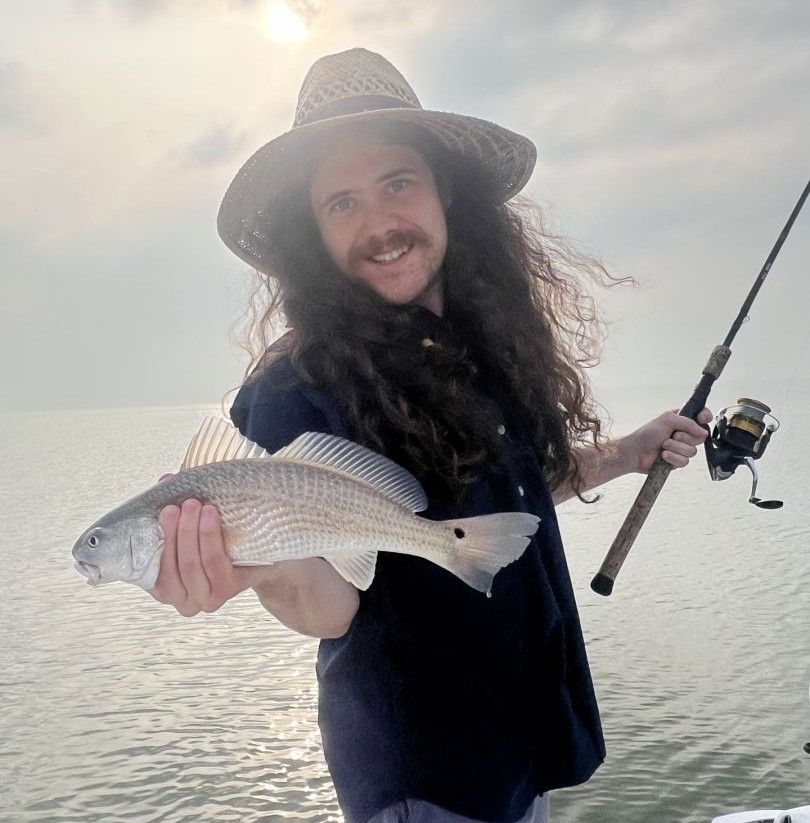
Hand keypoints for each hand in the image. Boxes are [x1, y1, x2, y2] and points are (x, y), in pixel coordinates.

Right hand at [149, 498, 273, 616]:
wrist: (258, 553)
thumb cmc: (215, 539)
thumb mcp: (190, 525)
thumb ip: (173, 508)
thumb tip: (165, 480)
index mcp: (164, 589)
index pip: (153, 569)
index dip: (159, 538)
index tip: (165, 508)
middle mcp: (183, 602)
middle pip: (174, 565)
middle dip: (177, 531)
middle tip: (183, 504)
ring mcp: (206, 599)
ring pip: (192, 564)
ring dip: (192, 532)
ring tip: (196, 505)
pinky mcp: (227, 591)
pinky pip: (214, 562)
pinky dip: (209, 537)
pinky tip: (210, 515)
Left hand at [622, 407, 712, 474]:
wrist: (635, 451)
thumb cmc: (647, 433)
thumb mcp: (667, 419)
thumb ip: (688, 423)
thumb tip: (703, 432)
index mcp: (683, 421)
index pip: (702, 417)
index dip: (705, 417)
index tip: (701, 418)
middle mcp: (685, 434)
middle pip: (701, 437)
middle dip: (684, 437)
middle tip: (671, 435)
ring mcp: (682, 449)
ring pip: (693, 451)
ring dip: (676, 448)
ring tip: (663, 446)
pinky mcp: (678, 461)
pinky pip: (685, 461)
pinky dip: (673, 457)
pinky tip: (663, 456)